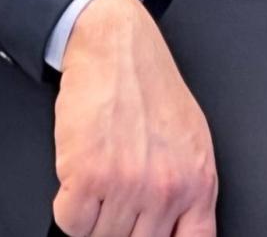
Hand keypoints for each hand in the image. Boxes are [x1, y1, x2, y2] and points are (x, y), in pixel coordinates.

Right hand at [52, 0, 217, 236]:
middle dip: (122, 228)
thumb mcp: (191, 142)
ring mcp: (127, 185)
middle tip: (115, 201)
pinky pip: (70, 221)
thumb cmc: (150, 88)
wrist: (116, 48)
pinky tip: (79, 175)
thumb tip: (178, 230)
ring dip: (92, 214)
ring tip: (99, 178)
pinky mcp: (87, 175)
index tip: (145, 234)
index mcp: (198, 184)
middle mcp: (166, 190)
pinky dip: (68, 205)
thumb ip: (189, 191)